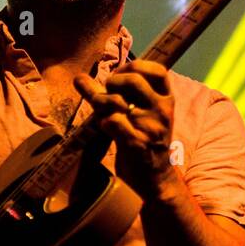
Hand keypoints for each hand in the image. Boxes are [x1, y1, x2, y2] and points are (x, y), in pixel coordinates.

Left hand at [74, 60, 176, 199]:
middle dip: (112, 82)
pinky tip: (108, 130)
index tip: (121, 76)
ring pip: (117, 100)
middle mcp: (162, 110)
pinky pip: (112, 122)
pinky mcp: (138, 144)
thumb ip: (108, 94)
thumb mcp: (135, 114)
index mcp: (166, 100)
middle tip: (108, 95)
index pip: (157, 70)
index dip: (134, 66)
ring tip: (105, 114)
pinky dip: (104, 123)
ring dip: (103, 104)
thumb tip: (78, 77)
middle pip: (133, 79)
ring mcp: (151, 127)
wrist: (155, 179)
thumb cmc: (142, 140)